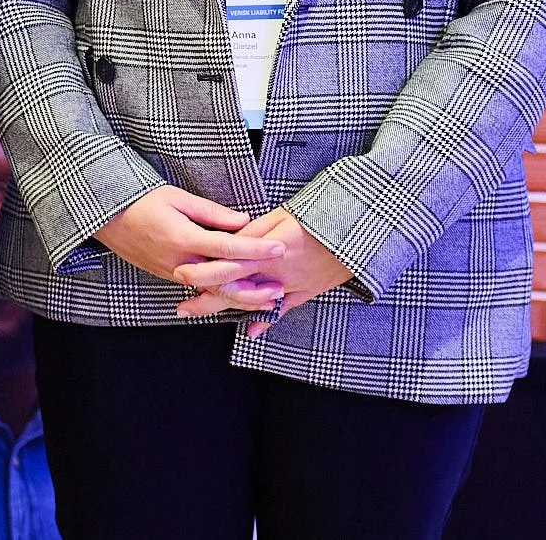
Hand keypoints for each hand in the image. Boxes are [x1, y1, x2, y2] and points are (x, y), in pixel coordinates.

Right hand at [94, 186, 285, 294]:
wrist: (106, 218)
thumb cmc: (141, 201)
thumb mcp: (177, 198)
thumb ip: (212, 213)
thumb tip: (243, 222)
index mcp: (183, 239)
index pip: (227, 248)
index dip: (256, 249)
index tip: (279, 247)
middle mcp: (179, 262)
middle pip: (223, 283)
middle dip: (253, 289)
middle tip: (280, 289)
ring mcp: (172, 273)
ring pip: (212, 292)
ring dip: (241, 297)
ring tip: (267, 298)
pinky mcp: (168, 276)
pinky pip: (200, 289)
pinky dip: (223, 294)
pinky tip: (240, 293)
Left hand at [172, 208, 355, 334]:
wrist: (363, 229)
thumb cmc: (321, 215)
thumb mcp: (284, 215)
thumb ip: (255, 232)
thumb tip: (230, 242)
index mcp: (270, 251)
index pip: (229, 266)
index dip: (204, 274)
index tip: (182, 275)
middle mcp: (278, 273)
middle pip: (236, 291)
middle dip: (207, 301)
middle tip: (183, 308)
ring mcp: (293, 285)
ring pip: (255, 303)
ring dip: (228, 309)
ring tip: (203, 312)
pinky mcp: (308, 290)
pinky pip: (283, 310)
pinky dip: (266, 319)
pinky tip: (251, 330)